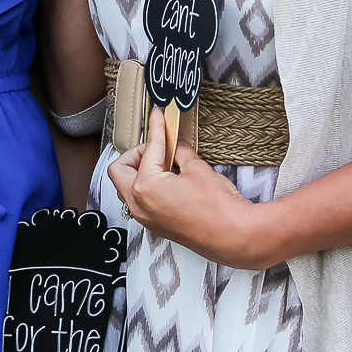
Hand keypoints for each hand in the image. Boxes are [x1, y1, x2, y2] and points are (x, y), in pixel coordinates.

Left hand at [106, 107, 273, 269]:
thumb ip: (180, 152)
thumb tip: (175, 145)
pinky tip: (168, 180)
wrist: (232, 236)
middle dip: (136, 153)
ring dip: (139, 171)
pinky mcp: (155, 225)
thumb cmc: (217, 207)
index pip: (149, 148)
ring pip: (126, 187)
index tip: (158, 116)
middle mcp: (139, 204)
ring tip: (164, 163)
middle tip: (158, 146)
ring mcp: (145, 217)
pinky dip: (147, 187)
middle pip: (120, 169)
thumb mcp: (197, 168)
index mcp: (145, 187)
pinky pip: (139, 201)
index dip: (156, 128)